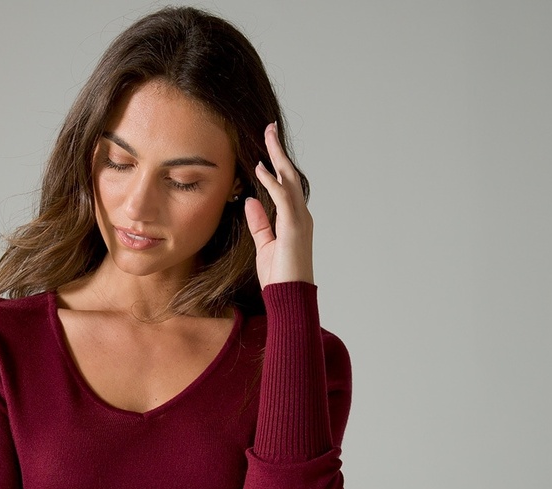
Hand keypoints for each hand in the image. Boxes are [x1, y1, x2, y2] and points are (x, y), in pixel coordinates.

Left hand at [244, 122, 314, 287]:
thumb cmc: (279, 278)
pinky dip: (272, 182)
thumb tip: (250, 200)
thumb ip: (259, 223)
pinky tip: (260, 168)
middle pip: (290, 176)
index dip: (276, 166)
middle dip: (279, 152)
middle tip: (269, 128)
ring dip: (277, 157)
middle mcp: (300, 216)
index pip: (285, 186)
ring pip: (289, 180)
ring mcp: (299, 220)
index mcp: (294, 220)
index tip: (265, 149)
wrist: (289, 298)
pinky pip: (283, 198)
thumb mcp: (265, 246)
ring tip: (267, 136)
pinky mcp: (294, 228)